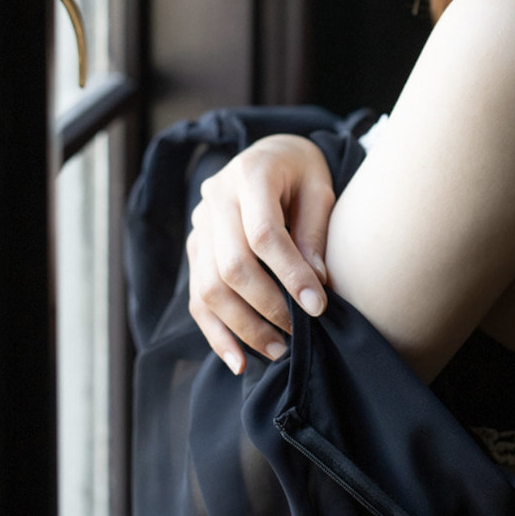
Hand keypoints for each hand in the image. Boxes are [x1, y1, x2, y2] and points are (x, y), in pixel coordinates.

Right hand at [187, 134, 334, 374]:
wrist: (270, 155)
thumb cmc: (302, 172)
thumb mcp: (319, 189)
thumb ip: (314, 233)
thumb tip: (314, 283)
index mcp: (250, 174)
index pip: (264, 235)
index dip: (290, 274)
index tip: (318, 306)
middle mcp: (215, 199)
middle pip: (231, 266)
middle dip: (268, 307)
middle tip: (301, 332)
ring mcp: (199, 226)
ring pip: (209, 288)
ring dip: (244, 327)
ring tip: (279, 351)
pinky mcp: (195, 249)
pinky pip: (197, 297)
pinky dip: (217, 333)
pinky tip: (240, 360)